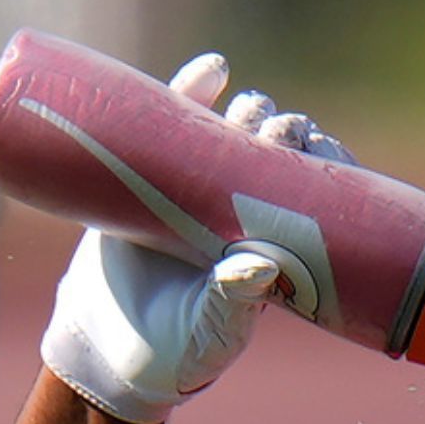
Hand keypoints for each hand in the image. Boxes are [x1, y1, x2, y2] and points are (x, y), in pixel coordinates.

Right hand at [40, 55, 352, 423]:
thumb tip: (257, 267)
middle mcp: (243, 210)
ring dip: (251, 111)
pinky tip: (213, 70)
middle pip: (278, 153)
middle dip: (286, 134)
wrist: (102, 350)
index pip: (313, 189)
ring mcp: (198, 189)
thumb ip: (232, 304)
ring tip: (250, 110)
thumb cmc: (173, 353)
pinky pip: (176, 124)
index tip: (320, 150)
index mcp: (275, 243)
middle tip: (281, 133)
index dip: (322, 162)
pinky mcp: (151, 175)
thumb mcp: (210, 334)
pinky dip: (194, 91)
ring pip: (234, 132)